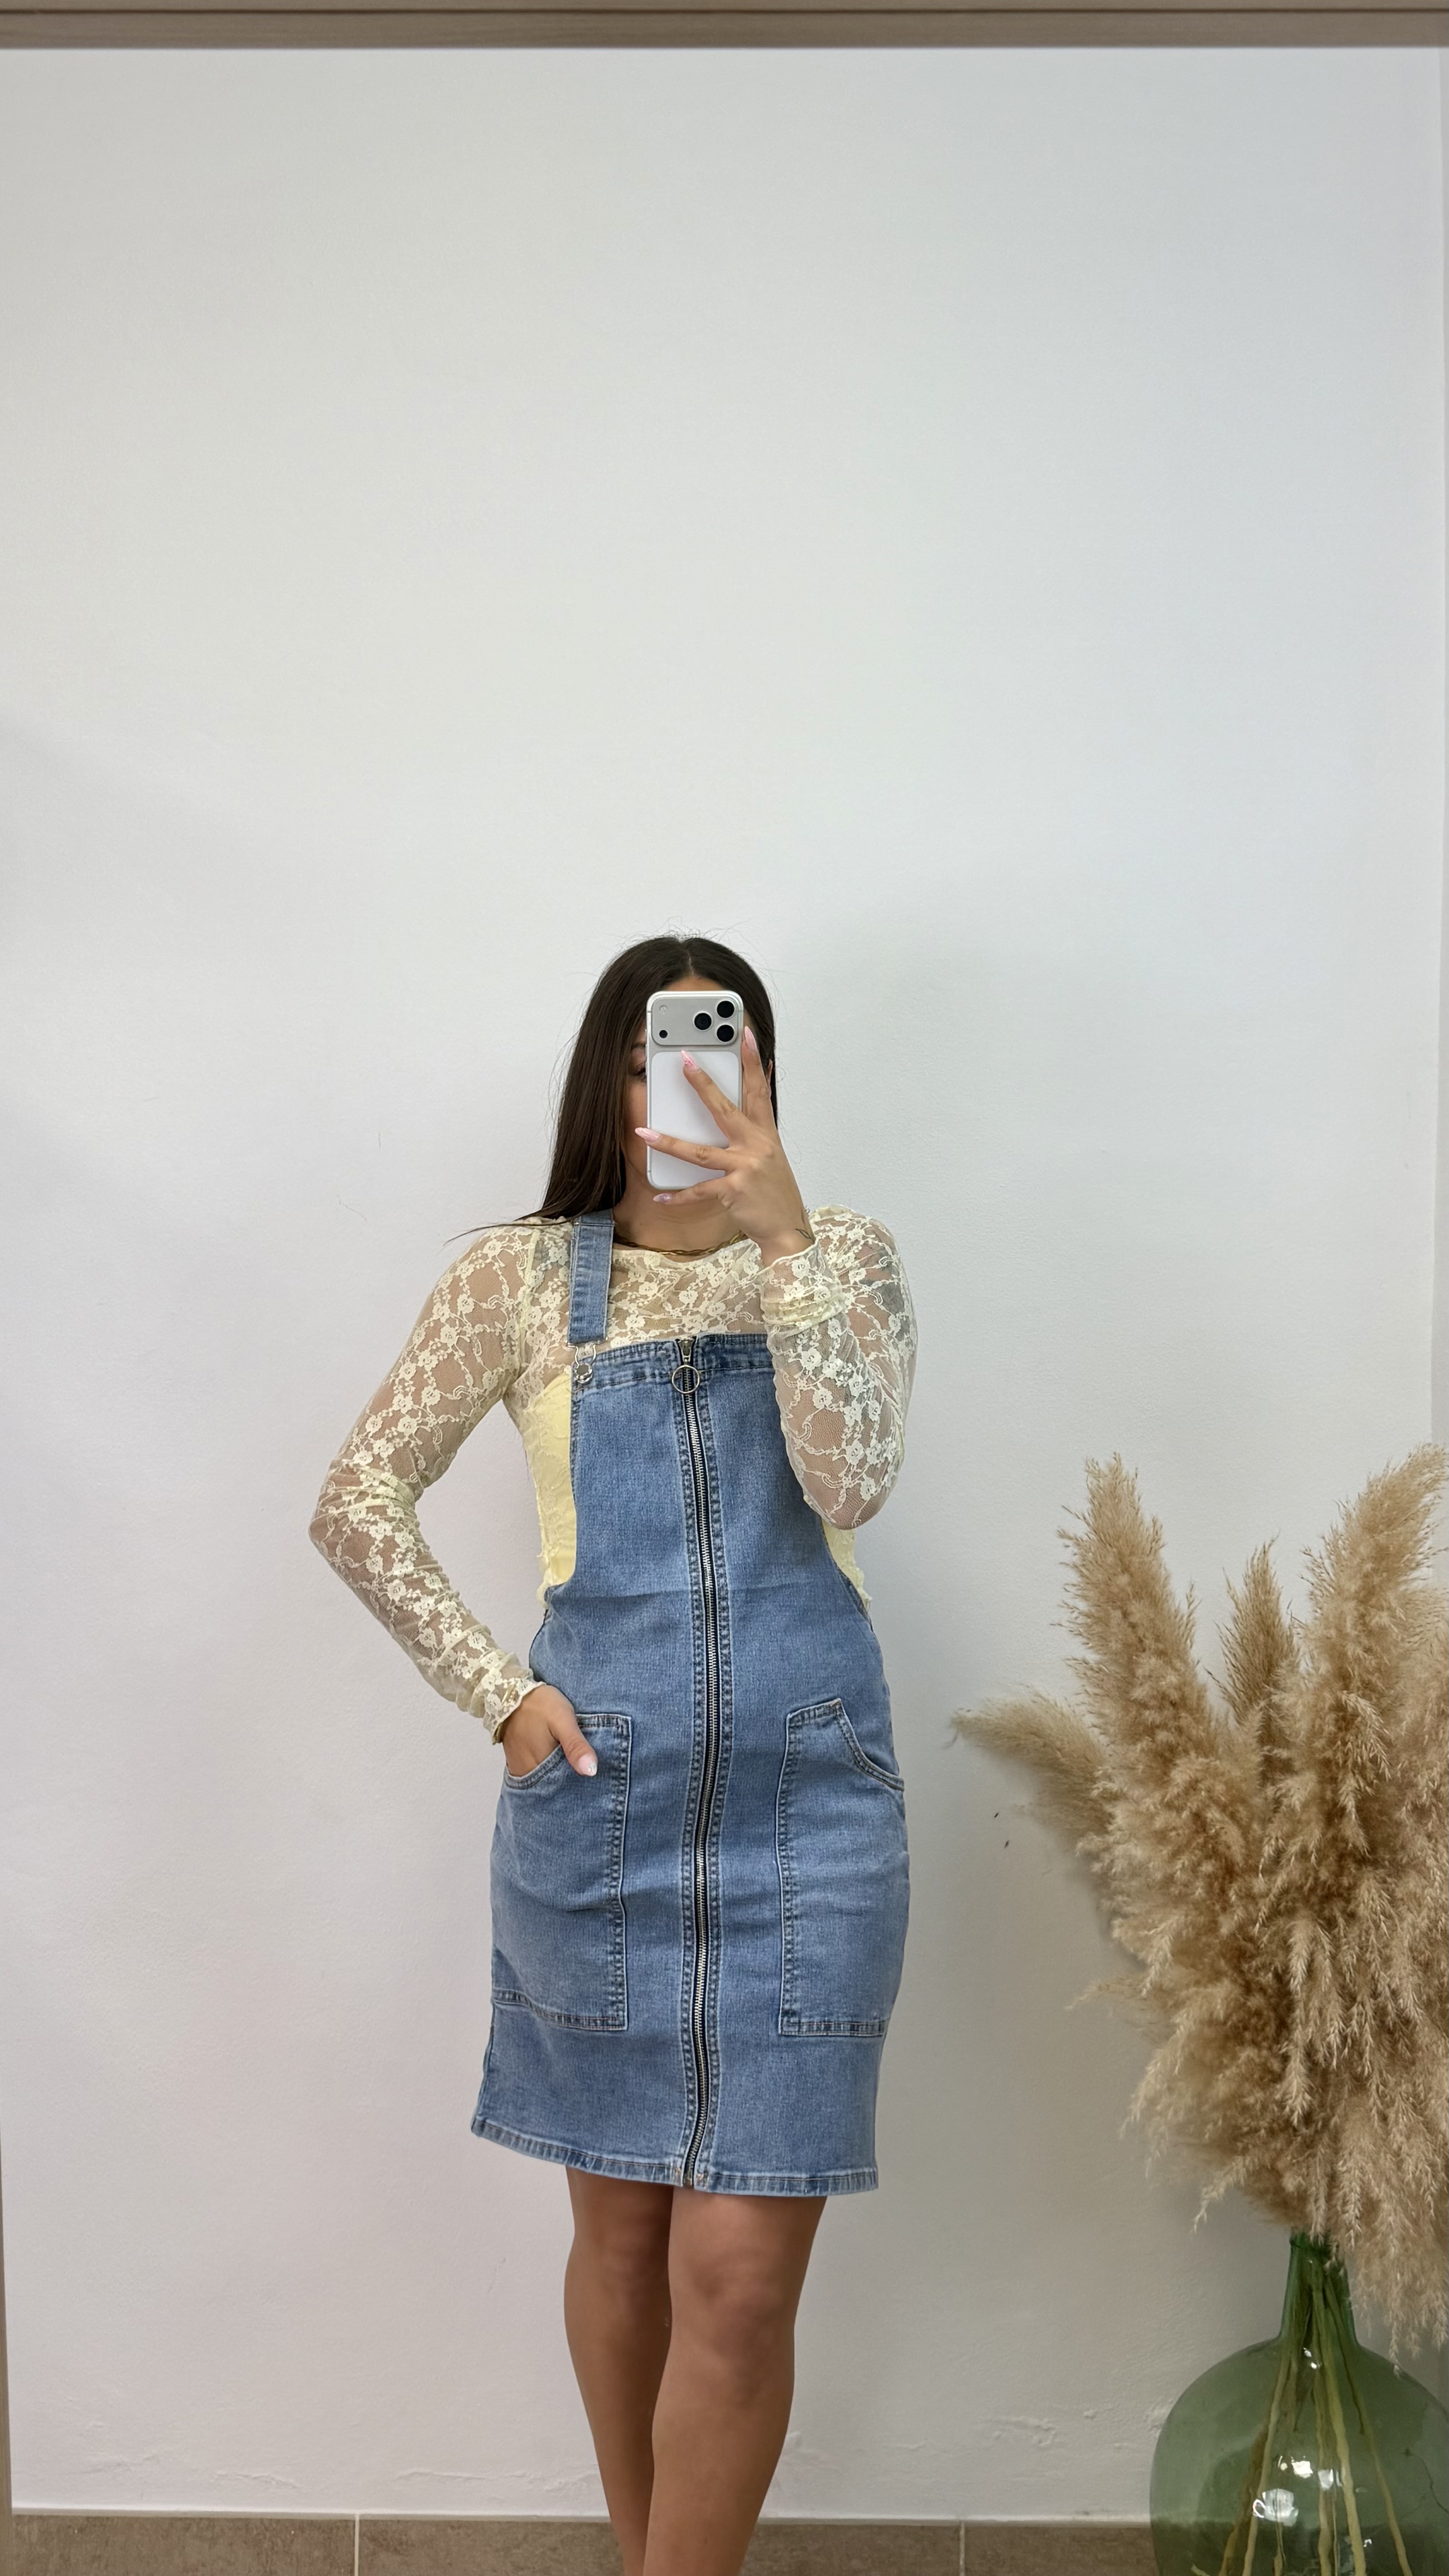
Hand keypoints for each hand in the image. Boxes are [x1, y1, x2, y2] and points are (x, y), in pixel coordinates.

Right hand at [499, 1682, 595, 1778]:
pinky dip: (547, 1770)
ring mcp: (520, 1768)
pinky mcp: (517, 1762)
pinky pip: (535, 1774)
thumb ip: (576, 1745)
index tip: (593, 1776)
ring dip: (558, 1775)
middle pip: (554, 1787)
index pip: (565, 1788)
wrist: (510, 1693)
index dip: (580, 1784)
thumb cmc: (539, 1705)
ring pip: (545, 1781)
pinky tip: (557, 1759)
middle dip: (570, 1780)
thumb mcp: (562, 1720)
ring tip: (572, 1761)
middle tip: (584, 1765)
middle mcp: (529, 1773)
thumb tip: (591, 1772)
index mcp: (542, 1767)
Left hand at [634, 1027, 815, 1267]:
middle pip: (725, 1109)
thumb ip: (760, 1124)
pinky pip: (699, 1191)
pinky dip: (678, 1196)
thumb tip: (759, 1090)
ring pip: (701, 1152)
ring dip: (669, 1143)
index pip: (759, 1089)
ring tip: (644, 1133)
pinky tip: (660, 1196)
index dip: (753, 1060)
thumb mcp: (772, 1154)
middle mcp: (757, 1146)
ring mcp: (745, 1168)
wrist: (786, 1227)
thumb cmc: (774, 1190)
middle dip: (703, 1084)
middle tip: (685, 1061)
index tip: (744, 1033)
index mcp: (766, 1134)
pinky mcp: (734, 1191)